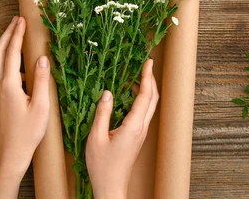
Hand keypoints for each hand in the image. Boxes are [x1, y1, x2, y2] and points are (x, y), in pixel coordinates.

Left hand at [0, 16, 51, 198]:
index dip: (17, 34)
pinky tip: (14, 60)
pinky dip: (3, 58)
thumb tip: (42, 58)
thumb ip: (41, 80)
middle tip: (16, 20)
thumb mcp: (41, 106)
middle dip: (7, 34)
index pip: (12, 52)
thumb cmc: (29, 132)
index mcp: (9, 85)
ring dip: (3, 44)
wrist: (11, 153)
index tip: (22, 20)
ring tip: (13, 33)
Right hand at [85, 59, 158, 198]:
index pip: (144, 96)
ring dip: (147, 89)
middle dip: (151, 80)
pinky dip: (141, 99)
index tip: (148, 62)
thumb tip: (107, 92)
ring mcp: (140, 133)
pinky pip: (143, 113)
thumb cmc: (102, 165)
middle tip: (147, 64)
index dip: (147, 77)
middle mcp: (141, 128)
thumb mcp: (95, 137)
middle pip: (153, 99)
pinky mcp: (137, 136)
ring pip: (150, 106)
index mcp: (133, 126)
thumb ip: (102, 113)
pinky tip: (130, 95)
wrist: (111, 186)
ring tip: (139, 75)